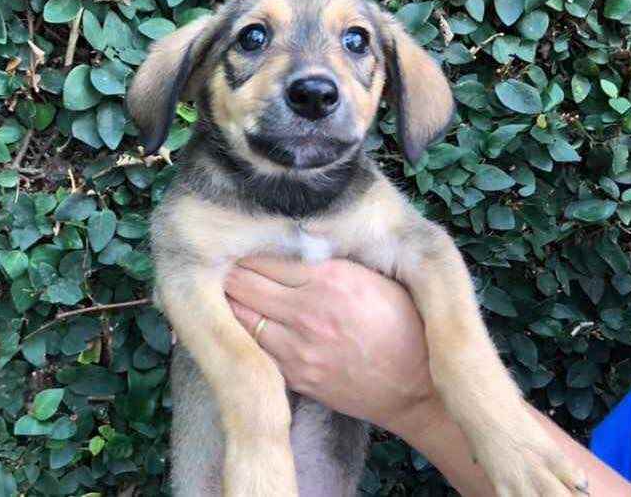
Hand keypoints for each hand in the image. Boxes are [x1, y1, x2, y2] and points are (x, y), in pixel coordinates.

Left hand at [224, 257, 435, 429]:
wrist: (416, 388)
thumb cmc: (404, 325)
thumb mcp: (375, 279)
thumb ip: (331, 261)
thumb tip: (291, 244)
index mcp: (330, 279)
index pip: (266, 256)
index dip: (246, 247)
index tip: (235, 242)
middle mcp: (307, 311)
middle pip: (243, 283)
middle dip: (225, 269)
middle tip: (214, 261)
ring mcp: (297, 348)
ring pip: (238, 316)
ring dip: (226, 299)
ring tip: (216, 286)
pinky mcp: (294, 375)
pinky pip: (253, 347)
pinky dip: (240, 330)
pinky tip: (234, 320)